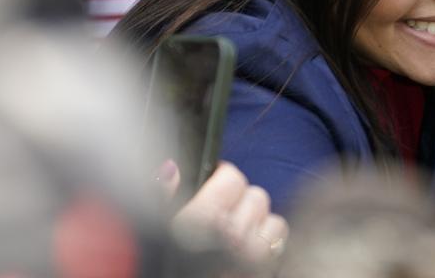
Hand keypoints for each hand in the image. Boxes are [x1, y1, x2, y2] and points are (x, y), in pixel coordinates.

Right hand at [158, 160, 289, 266]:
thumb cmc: (170, 263)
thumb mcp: (156, 231)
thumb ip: (161, 197)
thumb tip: (171, 168)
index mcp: (198, 222)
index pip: (231, 176)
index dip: (220, 180)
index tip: (211, 189)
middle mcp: (230, 235)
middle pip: (253, 194)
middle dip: (237, 202)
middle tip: (218, 219)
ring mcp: (252, 253)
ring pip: (268, 212)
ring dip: (253, 220)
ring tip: (231, 235)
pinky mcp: (265, 267)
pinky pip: (279, 233)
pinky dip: (267, 237)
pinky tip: (246, 248)